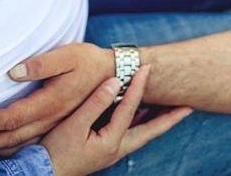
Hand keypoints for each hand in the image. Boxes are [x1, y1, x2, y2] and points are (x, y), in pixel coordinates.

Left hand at [0, 43, 113, 154]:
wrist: (115, 74)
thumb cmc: (88, 61)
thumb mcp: (66, 55)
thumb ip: (40, 65)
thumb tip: (14, 72)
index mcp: (51, 102)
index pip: (15, 116)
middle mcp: (52, 118)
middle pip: (16, 136)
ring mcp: (57, 124)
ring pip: (26, 142)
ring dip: (5, 147)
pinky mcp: (60, 124)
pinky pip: (35, 141)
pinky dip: (19, 147)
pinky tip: (9, 148)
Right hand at [41, 65, 191, 175]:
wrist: (42, 174)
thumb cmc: (55, 150)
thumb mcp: (74, 124)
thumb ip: (95, 102)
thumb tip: (115, 81)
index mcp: (111, 141)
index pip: (131, 108)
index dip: (139, 85)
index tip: (146, 66)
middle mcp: (117, 148)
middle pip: (151, 131)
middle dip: (170, 118)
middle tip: (188, 106)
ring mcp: (112, 151)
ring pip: (142, 133)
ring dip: (157, 121)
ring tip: (170, 108)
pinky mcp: (104, 151)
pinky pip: (129, 134)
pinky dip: (139, 123)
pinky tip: (139, 114)